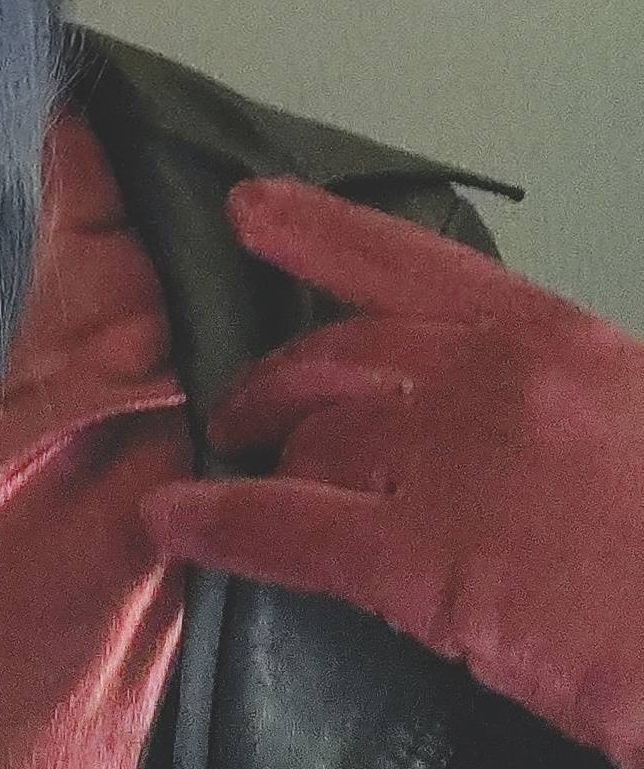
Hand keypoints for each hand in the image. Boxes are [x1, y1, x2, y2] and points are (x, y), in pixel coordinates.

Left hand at [140, 176, 643, 768]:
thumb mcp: (640, 425)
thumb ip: (573, 412)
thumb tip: (525, 437)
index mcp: (563, 342)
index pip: (420, 266)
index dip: (323, 233)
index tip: (253, 207)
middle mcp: (496, 379)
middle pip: (341, 354)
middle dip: (277, 379)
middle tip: (239, 410)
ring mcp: (455, 462)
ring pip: (312, 435)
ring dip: (258, 454)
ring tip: (219, 482)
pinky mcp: (426, 561)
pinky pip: (290, 525)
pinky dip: (219, 522)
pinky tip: (171, 524)